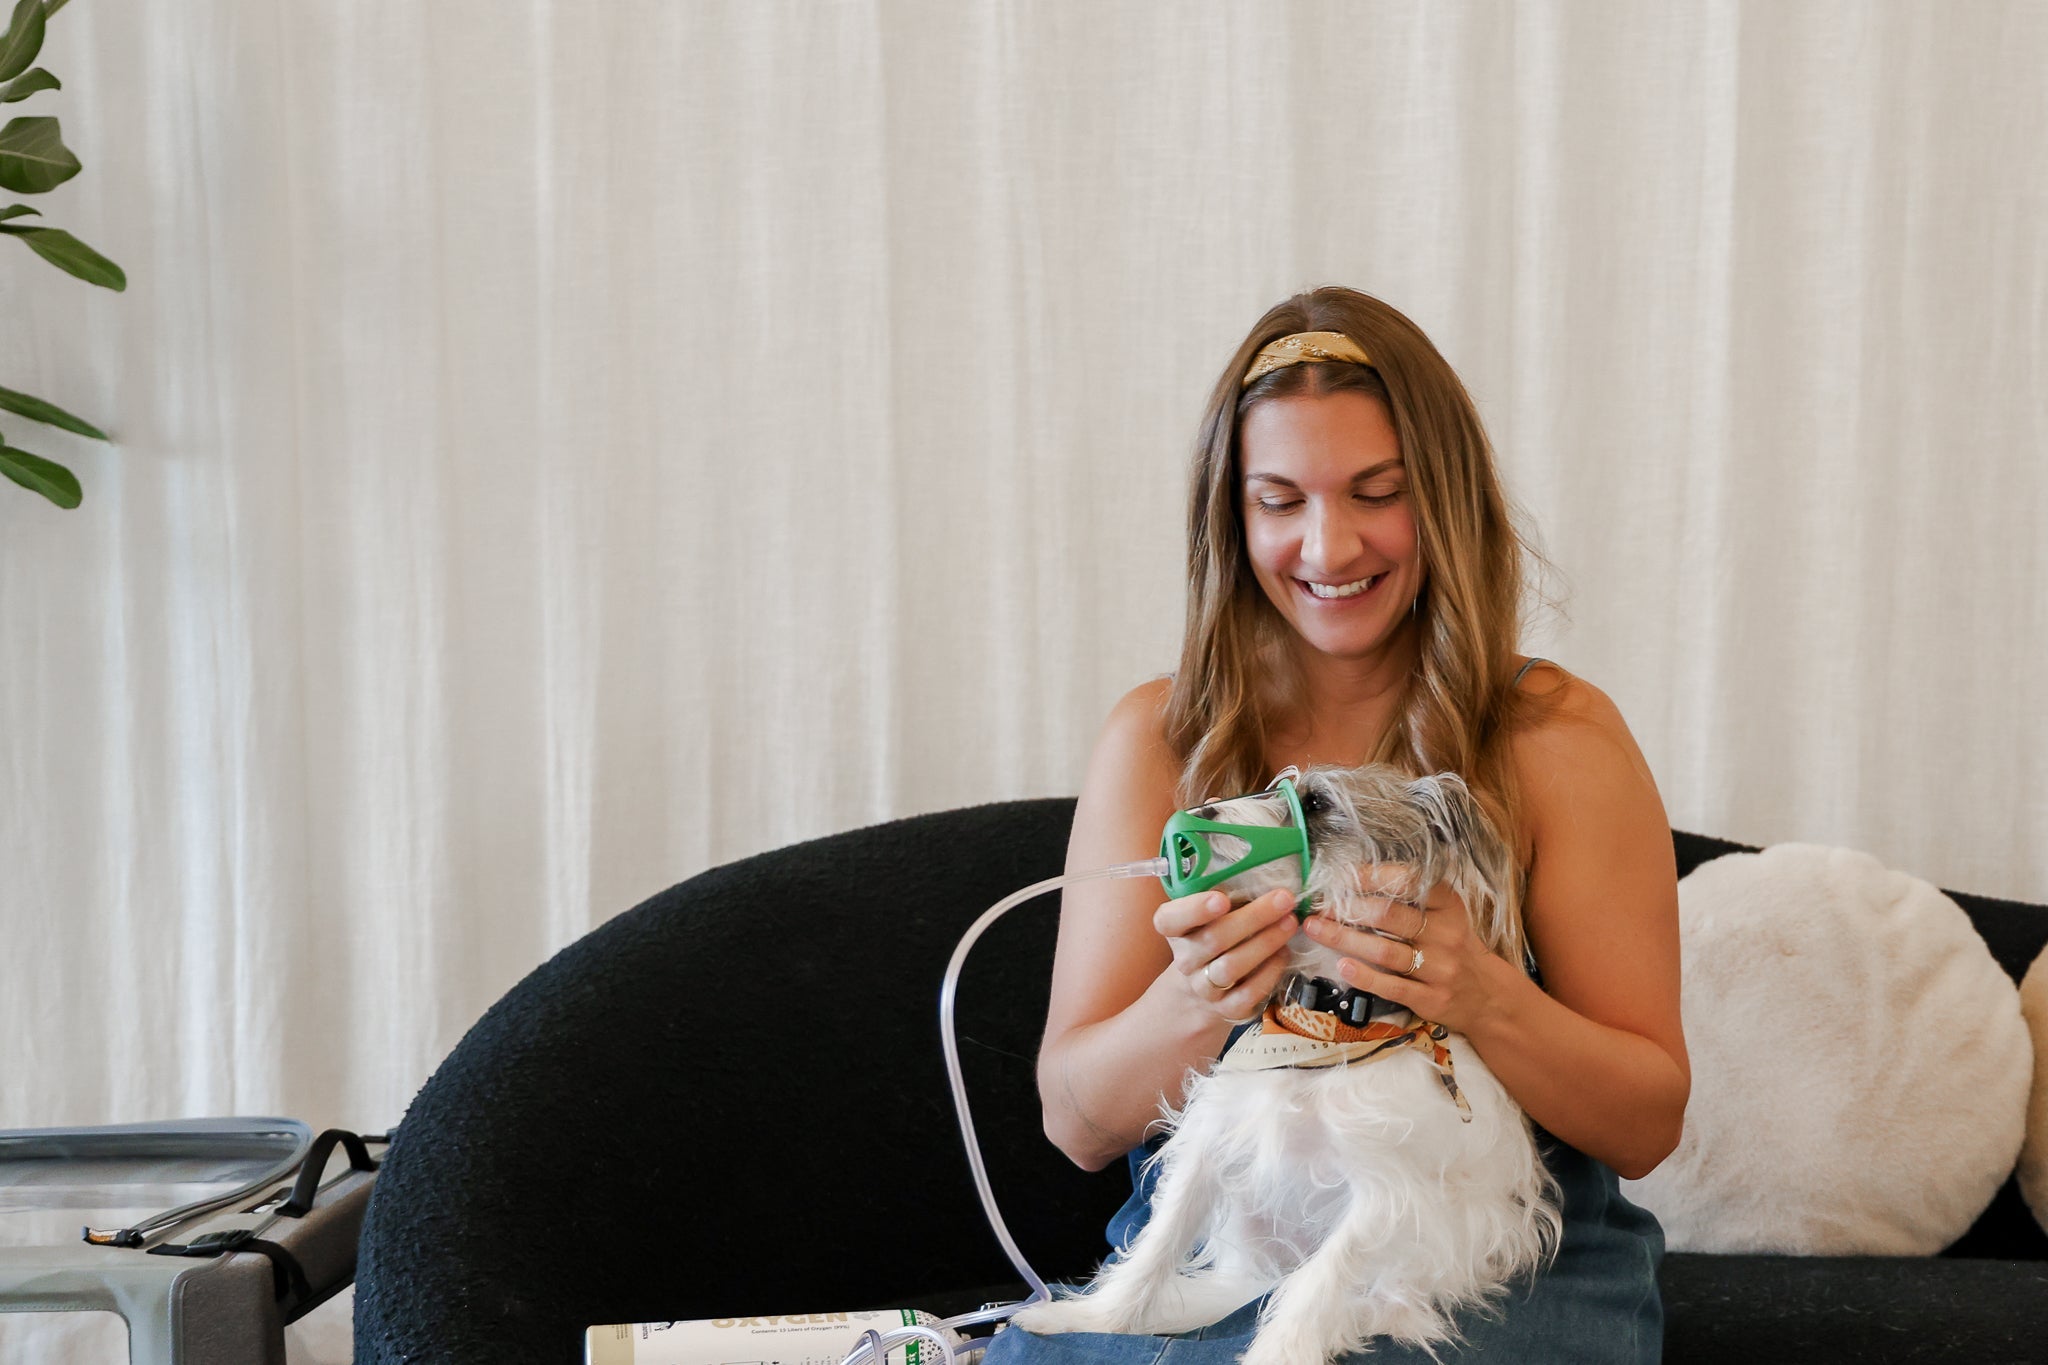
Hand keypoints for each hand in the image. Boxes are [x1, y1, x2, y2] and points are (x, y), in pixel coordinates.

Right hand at [1153, 886, 1298, 1023]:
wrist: (1204, 989)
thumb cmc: (1215, 935)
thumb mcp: (1210, 914)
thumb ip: (1227, 894)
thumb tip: (1268, 872)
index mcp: (1175, 929)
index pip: (1169, 919)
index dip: (1193, 910)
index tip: (1221, 899)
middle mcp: (1185, 959)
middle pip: (1213, 939)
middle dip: (1253, 918)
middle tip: (1284, 899)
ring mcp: (1204, 987)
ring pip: (1231, 967)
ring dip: (1265, 943)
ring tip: (1290, 923)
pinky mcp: (1228, 1009)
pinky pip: (1249, 993)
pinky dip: (1270, 972)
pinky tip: (1285, 953)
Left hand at [1299, 866, 1507, 1034]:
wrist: (1488, 996)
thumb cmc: (1454, 947)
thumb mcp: (1446, 915)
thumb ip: (1411, 898)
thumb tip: (1355, 877)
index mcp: (1448, 906)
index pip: (1409, 882)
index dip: (1370, 876)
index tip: (1339, 875)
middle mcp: (1446, 934)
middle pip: (1388, 915)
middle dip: (1347, 908)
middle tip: (1316, 905)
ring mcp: (1439, 968)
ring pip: (1384, 950)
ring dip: (1344, 938)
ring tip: (1315, 929)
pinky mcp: (1430, 998)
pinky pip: (1391, 985)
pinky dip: (1364, 975)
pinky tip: (1342, 966)